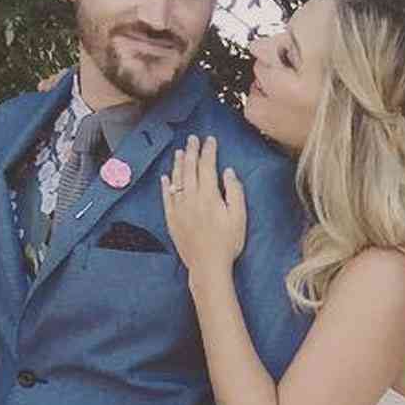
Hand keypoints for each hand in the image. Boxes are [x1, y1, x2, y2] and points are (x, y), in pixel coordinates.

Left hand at [160, 134, 246, 275]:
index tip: (210, 140)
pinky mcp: (172, 220)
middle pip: (190, 169)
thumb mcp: (239, 217)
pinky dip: (165, 185)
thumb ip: (235, 192)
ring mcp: (179, 208)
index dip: (209, 151)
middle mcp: (190, 198)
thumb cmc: (227, 243)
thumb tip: (228, 172)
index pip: (207, 166)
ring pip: (176, 180)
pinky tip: (165, 178)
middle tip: (192, 139)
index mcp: (208, 196)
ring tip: (180, 152)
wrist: (207, 266)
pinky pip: (166, 198)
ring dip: (178, 164)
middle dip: (192, 151)